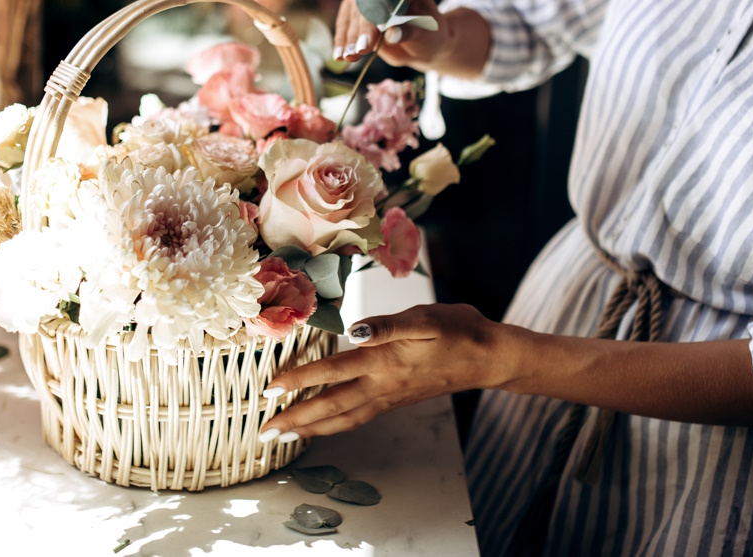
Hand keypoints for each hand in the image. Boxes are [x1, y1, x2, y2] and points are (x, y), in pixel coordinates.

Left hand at [258, 303, 504, 440]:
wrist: (487, 356)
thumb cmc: (457, 329)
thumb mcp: (424, 317)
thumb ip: (387, 326)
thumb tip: (354, 331)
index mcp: (384, 362)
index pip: (332, 373)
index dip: (299, 380)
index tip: (271, 388)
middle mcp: (383, 386)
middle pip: (331, 408)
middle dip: (296, 420)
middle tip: (265, 432)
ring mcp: (390, 397)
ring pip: (344, 419)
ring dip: (312, 428)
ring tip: (286, 435)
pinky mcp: (398, 399)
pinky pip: (359, 417)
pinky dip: (336, 424)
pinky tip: (326, 425)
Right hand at [333, 0, 451, 69]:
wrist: (421, 42)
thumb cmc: (428, 32)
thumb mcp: (426, 31)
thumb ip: (410, 30)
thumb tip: (392, 34)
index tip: (381, 23)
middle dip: (363, 24)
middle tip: (364, 47)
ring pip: (351, 11)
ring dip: (350, 35)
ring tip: (351, 56)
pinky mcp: (353, 11)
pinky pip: (345, 24)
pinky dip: (343, 40)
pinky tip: (340, 55)